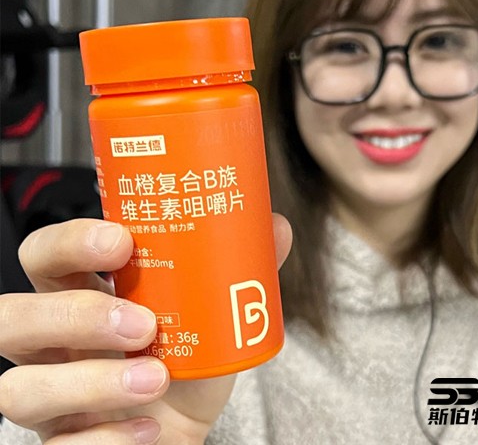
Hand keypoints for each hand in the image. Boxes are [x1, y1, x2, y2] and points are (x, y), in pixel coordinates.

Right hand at [0, 215, 291, 443]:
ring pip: (20, 388)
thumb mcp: (213, 314)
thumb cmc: (187, 362)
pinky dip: (106, 440)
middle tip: (141, 322)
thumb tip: (277, 227)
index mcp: (83, 294)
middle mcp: (53, 344)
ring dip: (92, 381)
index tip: (121, 240)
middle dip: (72, 314)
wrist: (181, 430)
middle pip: (11, 316)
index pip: (45, 254)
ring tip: (156, 378)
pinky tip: (150, 428)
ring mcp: (51, 398)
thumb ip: (240, 269)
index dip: (70, 242)